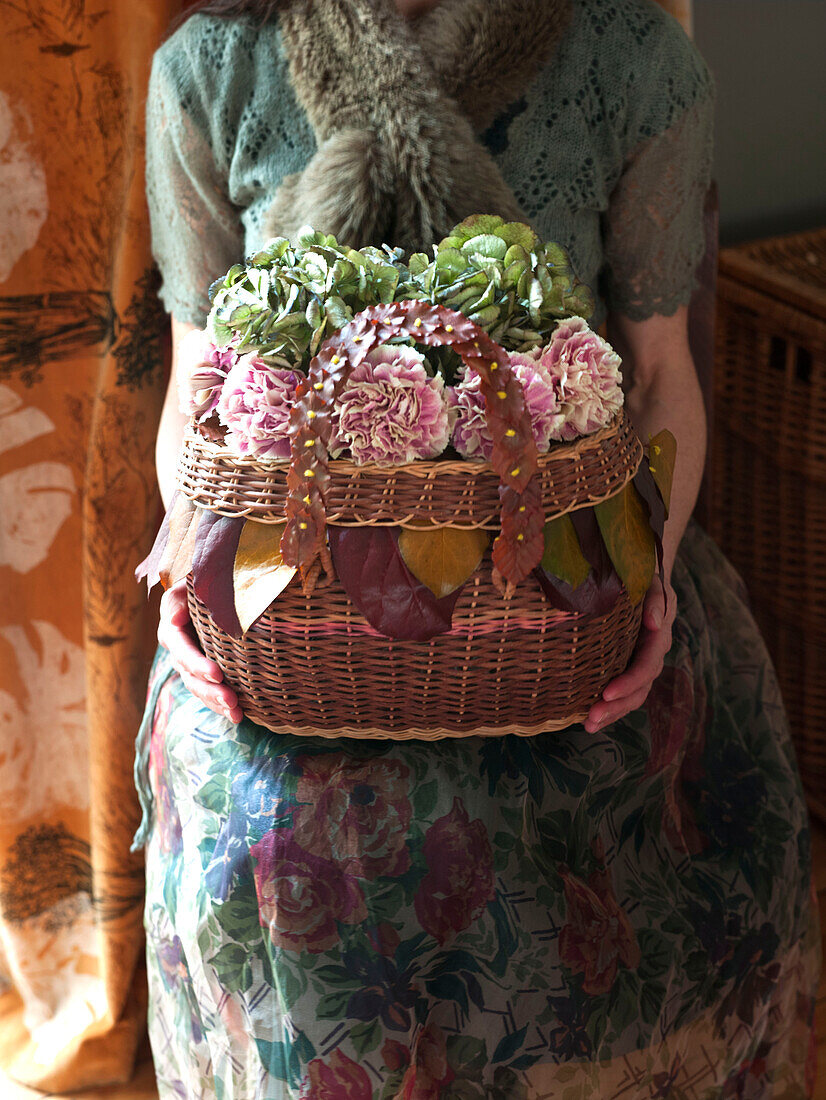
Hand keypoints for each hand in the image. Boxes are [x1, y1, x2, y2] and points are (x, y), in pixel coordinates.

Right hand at [157, 579, 242, 722]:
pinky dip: (221, 705)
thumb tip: (173, 619)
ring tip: (236, 714)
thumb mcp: (188, 583)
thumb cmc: (202, 583)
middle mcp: (179, 651)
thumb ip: (178, 598)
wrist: (215, 590)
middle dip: (210, 691)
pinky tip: (237, 716)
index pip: (182, 650)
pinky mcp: (204, 672)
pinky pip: (210, 692)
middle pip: (191, 676)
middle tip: (232, 700)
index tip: (217, 674)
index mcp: (172, 630)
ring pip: (200, 689)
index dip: (197, 664)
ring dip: (217, 703)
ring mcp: (191, 664)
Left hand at [584, 575, 676, 733]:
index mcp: (658, 638)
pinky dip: (607, 708)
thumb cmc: (645, 582)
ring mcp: (639, 666)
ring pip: (631, 697)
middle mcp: (651, 657)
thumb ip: (656, 601)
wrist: (641, 583)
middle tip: (592, 717)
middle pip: (639, 689)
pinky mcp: (625, 669)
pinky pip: (620, 693)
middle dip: (617, 706)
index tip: (608, 693)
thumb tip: (654, 623)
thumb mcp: (654, 585)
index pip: (646, 665)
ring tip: (588, 725)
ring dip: (611, 713)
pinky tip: (587, 720)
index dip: (630, 682)